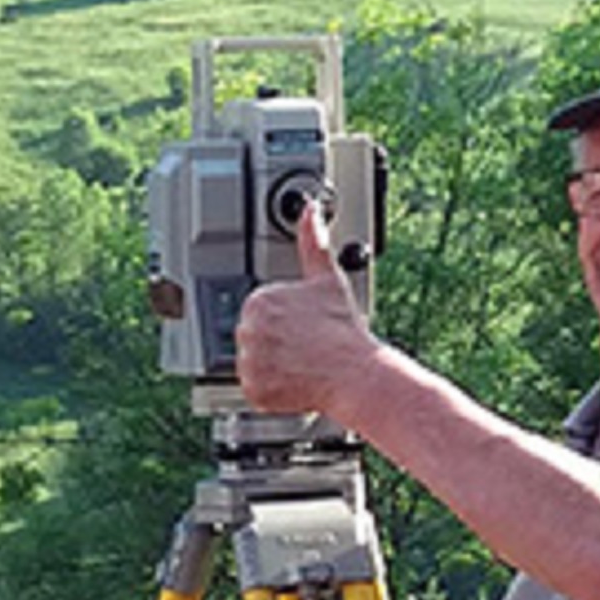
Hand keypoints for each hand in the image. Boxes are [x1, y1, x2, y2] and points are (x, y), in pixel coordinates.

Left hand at [235, 204, 376, 416]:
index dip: (284, 321)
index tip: (302, 328)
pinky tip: (294, 380)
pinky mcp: (253, 389)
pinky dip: (271, 389)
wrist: (353, 370)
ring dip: (273, 365)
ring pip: (254, 363)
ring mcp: (248, 362)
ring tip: (302, 363)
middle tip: (304, 347)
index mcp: (259, 301)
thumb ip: (312, 240)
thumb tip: (310, 210)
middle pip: (254, 337)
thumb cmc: (343, 328)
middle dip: (276, 342)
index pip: (260, 312)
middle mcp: (247, 330)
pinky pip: (255, 388)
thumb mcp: (327, 278)